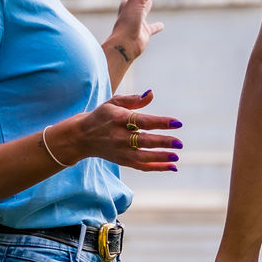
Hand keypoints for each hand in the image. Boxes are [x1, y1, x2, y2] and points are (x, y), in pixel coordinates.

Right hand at [54, 90, 182, 171]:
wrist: (82, 136)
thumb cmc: (103, 116)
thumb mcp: (114, 102)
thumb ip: (133, 99)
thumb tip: (151, 93)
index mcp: (119, 119)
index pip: (143, 121)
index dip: (160, 122)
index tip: (177, 123)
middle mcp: (119, 137)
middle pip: (144, 141)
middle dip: (162, 143)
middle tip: (179, 143)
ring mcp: (120, 151)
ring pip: (143, 157)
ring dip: (160, 158)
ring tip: (176, 157)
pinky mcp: (122, 161)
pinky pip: (141, 166)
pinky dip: (157, 167)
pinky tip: (172, 167)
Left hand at [105, 0, 166, 67]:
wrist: (125, 43)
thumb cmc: (128, 20)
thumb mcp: (137, 0)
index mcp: (127, 1)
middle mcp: (131, 10)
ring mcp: (137, 21)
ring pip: (144, 11)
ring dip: (148, 5)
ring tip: (151, 2)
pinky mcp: (144, 32)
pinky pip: (152, 28)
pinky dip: (157, 26)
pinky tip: (162, 25)